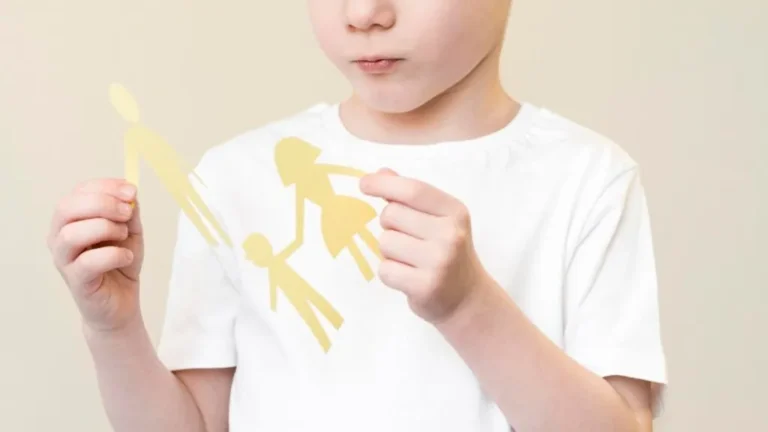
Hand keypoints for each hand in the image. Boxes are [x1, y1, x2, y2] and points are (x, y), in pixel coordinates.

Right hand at [47, 178, 144, 332]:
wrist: (121, 302)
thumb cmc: (120, 262)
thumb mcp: (130, 231)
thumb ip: (129, 212)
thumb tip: (130, 193)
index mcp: (71, 219)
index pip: (79, 192)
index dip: (105, 187)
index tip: (131, 192)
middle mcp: (59, 237)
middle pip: (68, 208)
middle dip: (103, 204)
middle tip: (128, 213)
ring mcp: (64, 260)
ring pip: (72, 234)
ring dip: (105, 228)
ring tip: (124, 236)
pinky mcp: (76, 281)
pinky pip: (88, 262)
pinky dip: (113, 255)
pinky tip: (126, 257)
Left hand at [360, 169, 490, 323]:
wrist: (468, 298)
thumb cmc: (446, 252)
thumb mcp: (439, 219)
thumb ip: (411, 196)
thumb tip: (381, 173)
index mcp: (454, 211)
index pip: (412, 190)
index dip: (383, 184)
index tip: (364, 184)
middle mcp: (450, 234)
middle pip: (391, 215)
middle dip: (389, 225)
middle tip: (408, 240)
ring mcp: (439, 261)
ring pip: (384, 243)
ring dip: (389, 252)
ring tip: (410, 261)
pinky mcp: (425, 286)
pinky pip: (385, 270)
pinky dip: (390, 273)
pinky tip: (408, 277)